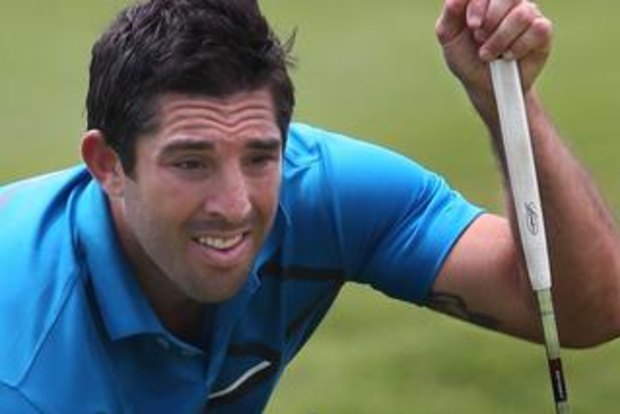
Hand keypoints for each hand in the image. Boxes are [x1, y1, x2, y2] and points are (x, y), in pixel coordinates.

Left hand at [435, 0, 551, 98]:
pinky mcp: (542, 32)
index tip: (472, 25)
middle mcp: (509, 2)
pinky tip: (508, 56)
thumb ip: (450, 14)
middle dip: (490, 22)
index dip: (480, 4)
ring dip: (500, 40)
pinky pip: (537, 29)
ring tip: (489, 54)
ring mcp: (528, 14)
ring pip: (522, 15)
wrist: (482, 85)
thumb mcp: (449, 37)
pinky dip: (518, 47)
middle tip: (480, 40)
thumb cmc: (466, 58)